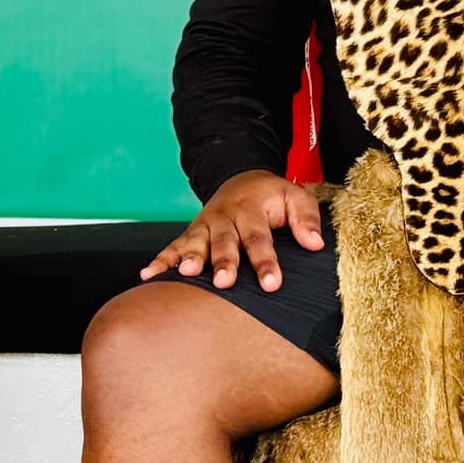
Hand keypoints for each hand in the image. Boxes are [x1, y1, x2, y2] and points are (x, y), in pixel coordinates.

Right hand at [140, 170, 324, 292]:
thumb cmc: (269, 196)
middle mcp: (224, 217)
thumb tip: (314, 243)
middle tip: (225, 282)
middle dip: (223, 262)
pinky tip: (148, 275)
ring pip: (195, 242)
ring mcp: (203, 226)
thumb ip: (306, 217)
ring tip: (187, 273)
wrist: (239, 179)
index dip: (265, 260)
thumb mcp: (294, 196)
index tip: (272, 283)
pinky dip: (161, 260)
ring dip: (189, 258)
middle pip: (224, 241)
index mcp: (250, 209)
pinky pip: (172, 247)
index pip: (259, 237)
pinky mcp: (190, 234)